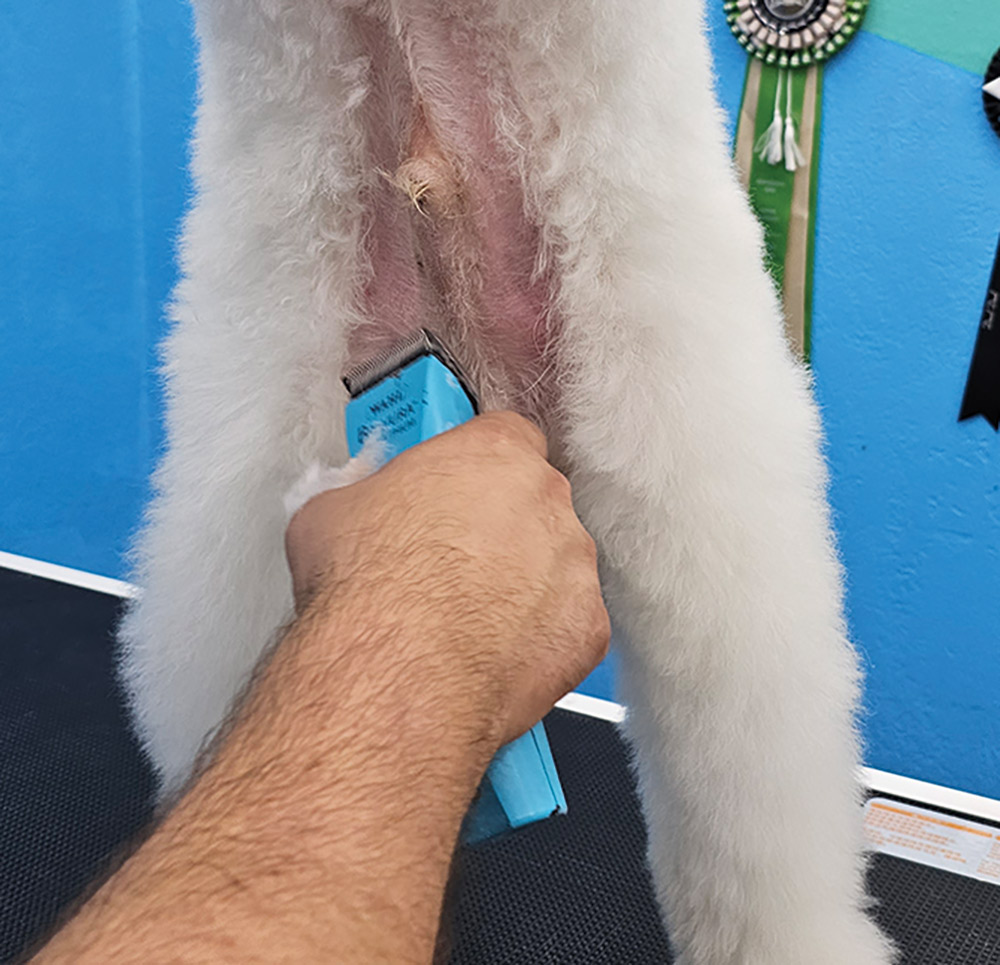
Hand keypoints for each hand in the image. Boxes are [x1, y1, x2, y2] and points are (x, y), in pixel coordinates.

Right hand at [285, 411, 609, 748]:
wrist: (394, 669)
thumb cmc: (367, 586)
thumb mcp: (335, 509)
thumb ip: (370, 493)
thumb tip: (361, 509)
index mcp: (495, 452)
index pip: (508, 437)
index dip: (481, 468)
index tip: (459, 491)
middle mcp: (547, 500)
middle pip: (536, 503)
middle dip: (503, 528)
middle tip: (456, 561)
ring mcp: (574, 565)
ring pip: (557, 567)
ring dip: (525, 585)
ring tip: (470, 618)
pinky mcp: (587, 627)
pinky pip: (569, 627)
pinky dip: (540, 640)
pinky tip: (493, 654)